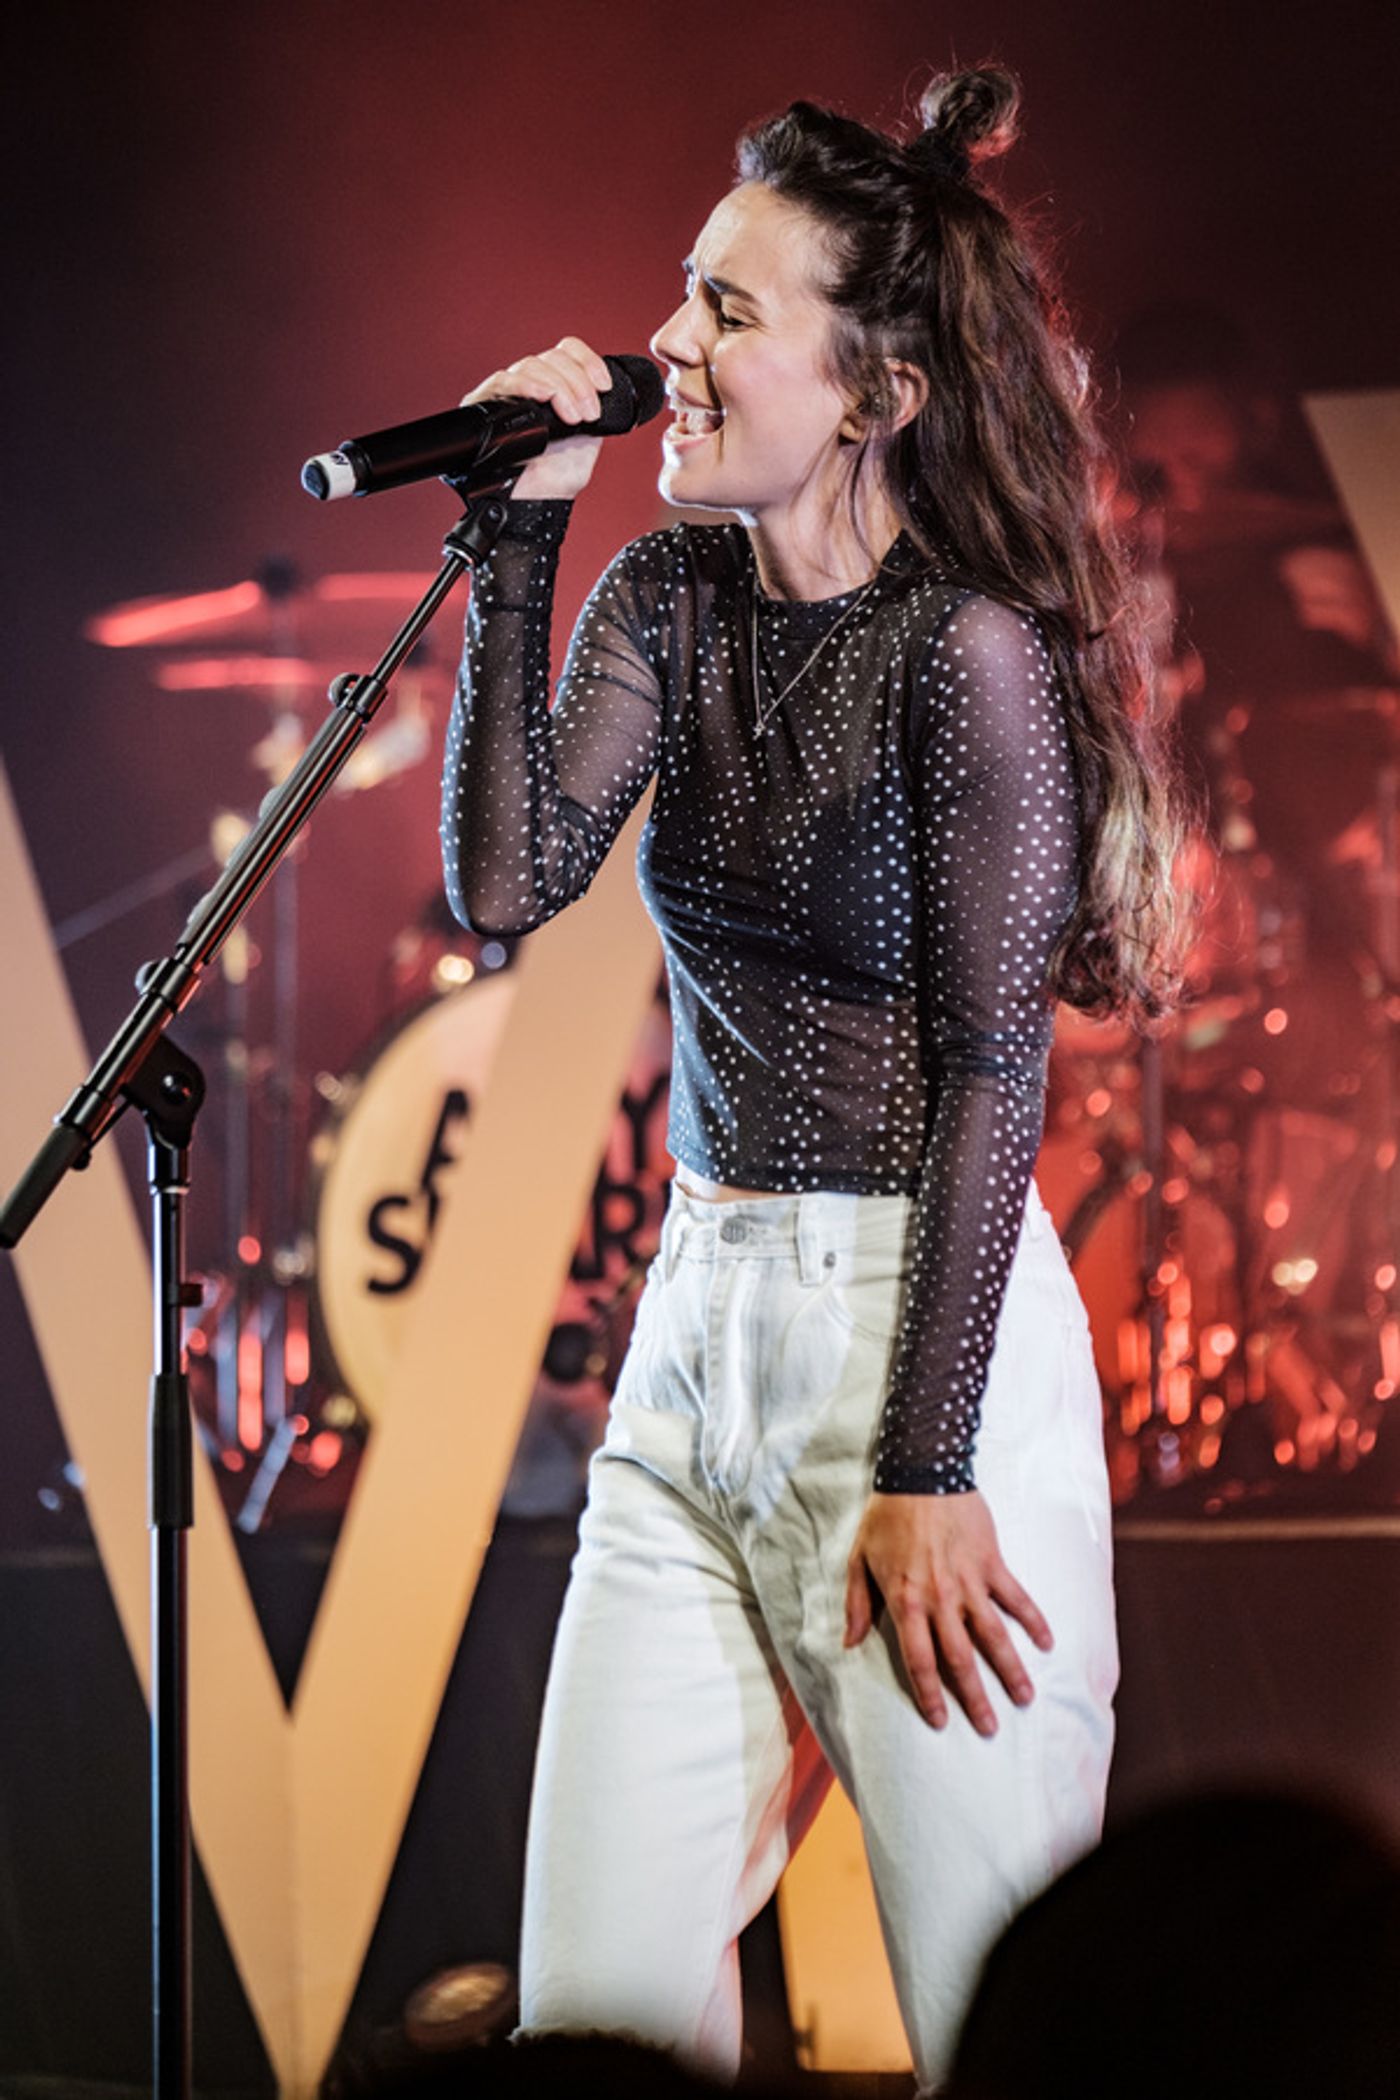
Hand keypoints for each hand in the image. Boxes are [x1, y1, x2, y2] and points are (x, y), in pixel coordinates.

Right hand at [461, 336, 612, 500]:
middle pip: (552, 357)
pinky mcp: (485, 404)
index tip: (605, 385)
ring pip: (531, 365)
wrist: (540, 500)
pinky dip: (527, 384)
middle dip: (578, 383)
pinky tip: (544, 397)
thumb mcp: (590, 434)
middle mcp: (531, 384)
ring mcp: (508, 393)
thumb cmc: (560, 473)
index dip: (588, 361)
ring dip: (558, 387)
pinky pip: (503, 381)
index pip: (567, 351)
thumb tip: (605, 385)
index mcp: (555, 385)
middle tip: (589, 414)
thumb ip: (594, 404)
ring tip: (572, 417)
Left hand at [844, 1489, 1052, 1736]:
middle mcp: (941, 1599)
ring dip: (1011, 1670)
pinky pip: (1017, 1598)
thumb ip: (858, 1604)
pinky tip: (1047, 1643)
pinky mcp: (992, 1563)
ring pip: (995, 1636)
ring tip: (1025, 1698)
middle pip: (961, 1659)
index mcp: (906, 1602)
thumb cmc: (886, 1516)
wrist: (922, 1471)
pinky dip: (1034, 1620)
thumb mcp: (859, 1559)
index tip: (940, 1722)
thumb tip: (850, 1643)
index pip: (920, 1660)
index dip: (929, 1694)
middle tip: (989, 1728)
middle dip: (976, 1698)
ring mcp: (970, 1582)